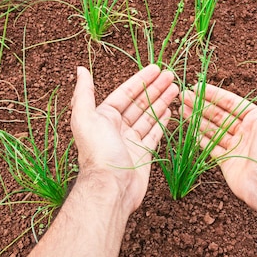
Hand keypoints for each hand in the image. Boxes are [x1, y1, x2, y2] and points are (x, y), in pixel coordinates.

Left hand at [70, 64, 178, 214]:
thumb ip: (84, 92)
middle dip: (155, 88)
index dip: (141, 80)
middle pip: (139, 103)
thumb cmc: (98, 152)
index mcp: (104, 117)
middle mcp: (117, 128)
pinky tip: (170, 110)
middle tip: (171, 75)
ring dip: (162, 101)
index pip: (126, 93)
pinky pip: (154, 134)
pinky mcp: (143, 154)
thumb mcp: (85, 117)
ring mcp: (131, 141)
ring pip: (149, 116)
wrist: (111, 187)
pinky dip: (162, 121)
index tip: (157, 69)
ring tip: (176, 88)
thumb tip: (80, 69)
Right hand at [182, 70, 256, 212]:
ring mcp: (235, 147)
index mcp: (256, 119)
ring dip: (197, 118)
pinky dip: (199, 138)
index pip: (231, 102)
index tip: (197, 87)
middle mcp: (245, 132)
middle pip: (218, 114)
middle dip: (200, 104)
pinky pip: (210, 147)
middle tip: (182, 96)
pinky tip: (188, 128)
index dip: (213, 94)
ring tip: (180, 109)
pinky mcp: (226, 162)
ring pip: (212, 129)